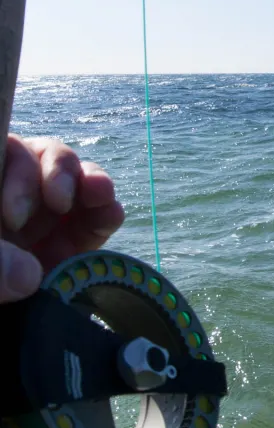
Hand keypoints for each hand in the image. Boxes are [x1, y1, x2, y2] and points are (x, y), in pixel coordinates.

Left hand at [0, 135, 124, 302]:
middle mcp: (8, 197)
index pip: (2, 152)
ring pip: (71, 176)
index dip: (16, 172)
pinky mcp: (70, 240)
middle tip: (53, 205)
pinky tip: (109, 213)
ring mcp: (40, 217)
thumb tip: (28, 275)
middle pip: (37, 157)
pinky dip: (105, 209)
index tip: (12, 215)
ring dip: (87, 180)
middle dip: (52, 174)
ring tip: (97, 194)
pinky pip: (95, 213)